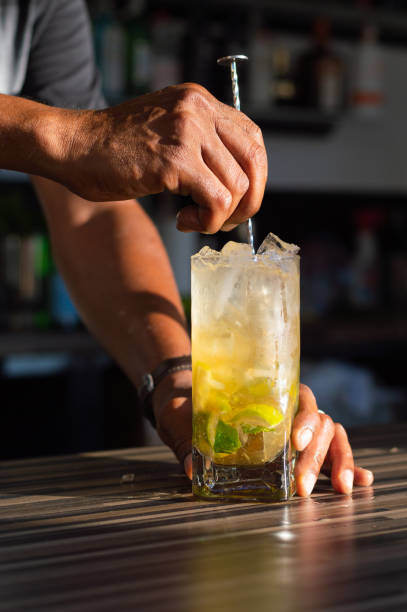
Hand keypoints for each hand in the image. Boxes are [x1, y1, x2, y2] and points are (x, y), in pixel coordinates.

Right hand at [61, 83, 266, 232]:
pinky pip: (217, 201)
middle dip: (248, 201)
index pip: (252, 138)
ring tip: (192, 219)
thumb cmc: (114, 150)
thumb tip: (235, 183)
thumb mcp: (166, 133)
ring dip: (221, 216)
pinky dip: (207, 221)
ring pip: (237, 186)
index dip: (253, 177)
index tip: (235, 201)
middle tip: (224, 221)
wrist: (73, 147)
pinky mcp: (174, 160)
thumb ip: (201, 145)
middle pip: (254, 161)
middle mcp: (198, 109)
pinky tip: (183, 220)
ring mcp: (187, 132)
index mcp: (199, 101)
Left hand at [154, 378, 373, 495]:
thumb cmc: (190, 405)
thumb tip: (192, 470)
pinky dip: (348, 466)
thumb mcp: (185, 417)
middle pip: (319, 423)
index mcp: (269, 392)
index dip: (304, 419)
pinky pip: (329, 453)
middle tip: (302, 487)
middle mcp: (289, 407)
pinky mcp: (300, 448)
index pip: (300, 399)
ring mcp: (298, 427)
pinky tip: (361, 481)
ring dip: (338, 462)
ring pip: (331, 437)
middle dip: (315, 456)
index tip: (295, 442)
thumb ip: (188, 439)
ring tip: (340, 490)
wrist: (187, 400)